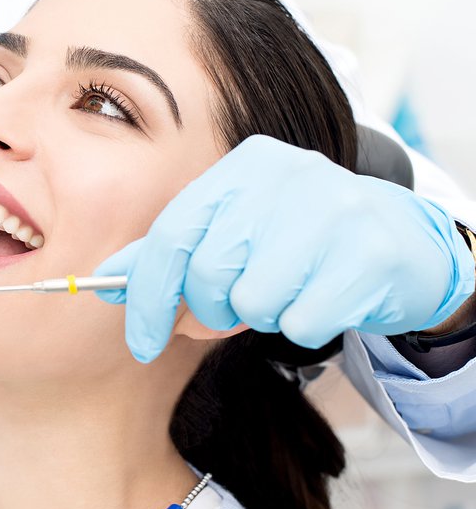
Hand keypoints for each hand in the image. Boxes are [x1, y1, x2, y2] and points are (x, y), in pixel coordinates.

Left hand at [94, 135, 474, 362]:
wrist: (400, 240)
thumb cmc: (298, 241)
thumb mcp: (233, 231)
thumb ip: (173, 253)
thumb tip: (107, 280)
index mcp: (242, 166)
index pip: (171, 235)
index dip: (147, 296)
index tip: (140, 342)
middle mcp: (284, 175)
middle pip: (208, 273)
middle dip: (210, 311)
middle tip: (233, 311)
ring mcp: (331, 210)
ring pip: (254, 302)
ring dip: (263, 316)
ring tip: (288, 290)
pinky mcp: (368, 254)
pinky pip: (301, 321)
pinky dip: (303, 325)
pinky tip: (324, 297)